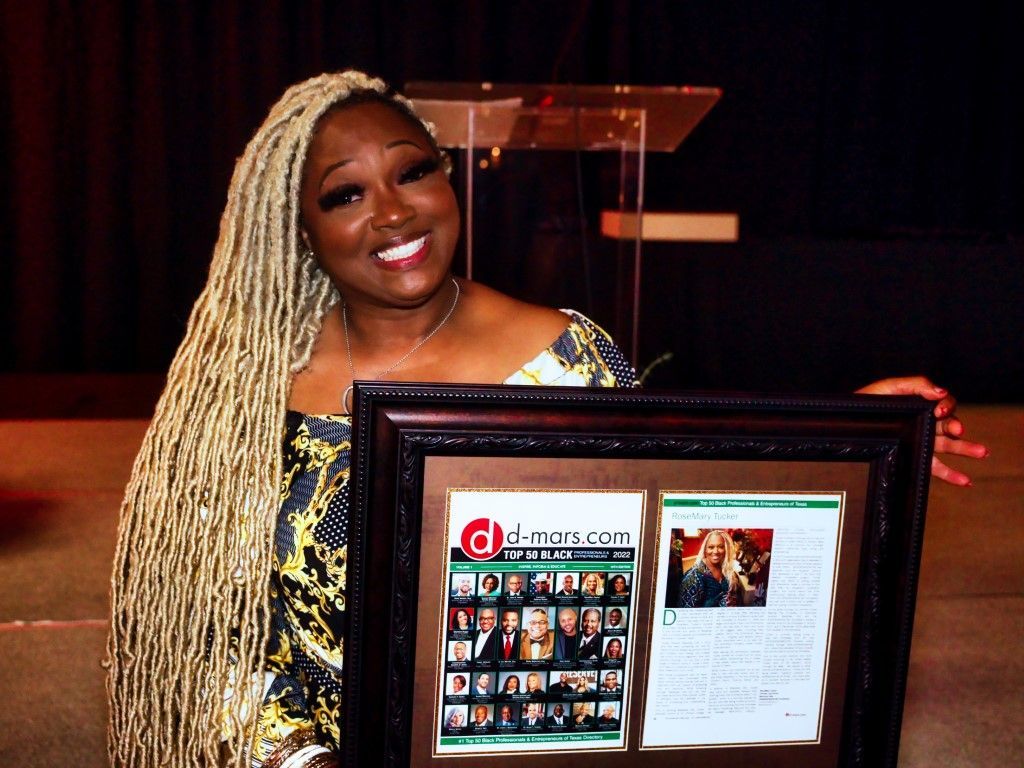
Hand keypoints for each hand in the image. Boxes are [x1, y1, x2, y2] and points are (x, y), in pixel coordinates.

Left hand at [855, 376, 988, 485]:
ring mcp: (921, 441)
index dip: (947, 406)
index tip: (939, 411)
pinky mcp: (914, 457)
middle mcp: (925, 423)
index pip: (945, 404)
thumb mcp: (889, 388)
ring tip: (982, 452)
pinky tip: (966, 481)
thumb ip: (916, 385)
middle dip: (958, 427)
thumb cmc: (867, 403)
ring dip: (966, 449)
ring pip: (949, 445)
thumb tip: (941, 392)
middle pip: (950, 425)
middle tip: (959, 430)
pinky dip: (952, 475)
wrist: (845, 422)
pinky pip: (936, 467)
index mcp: (922, 405)